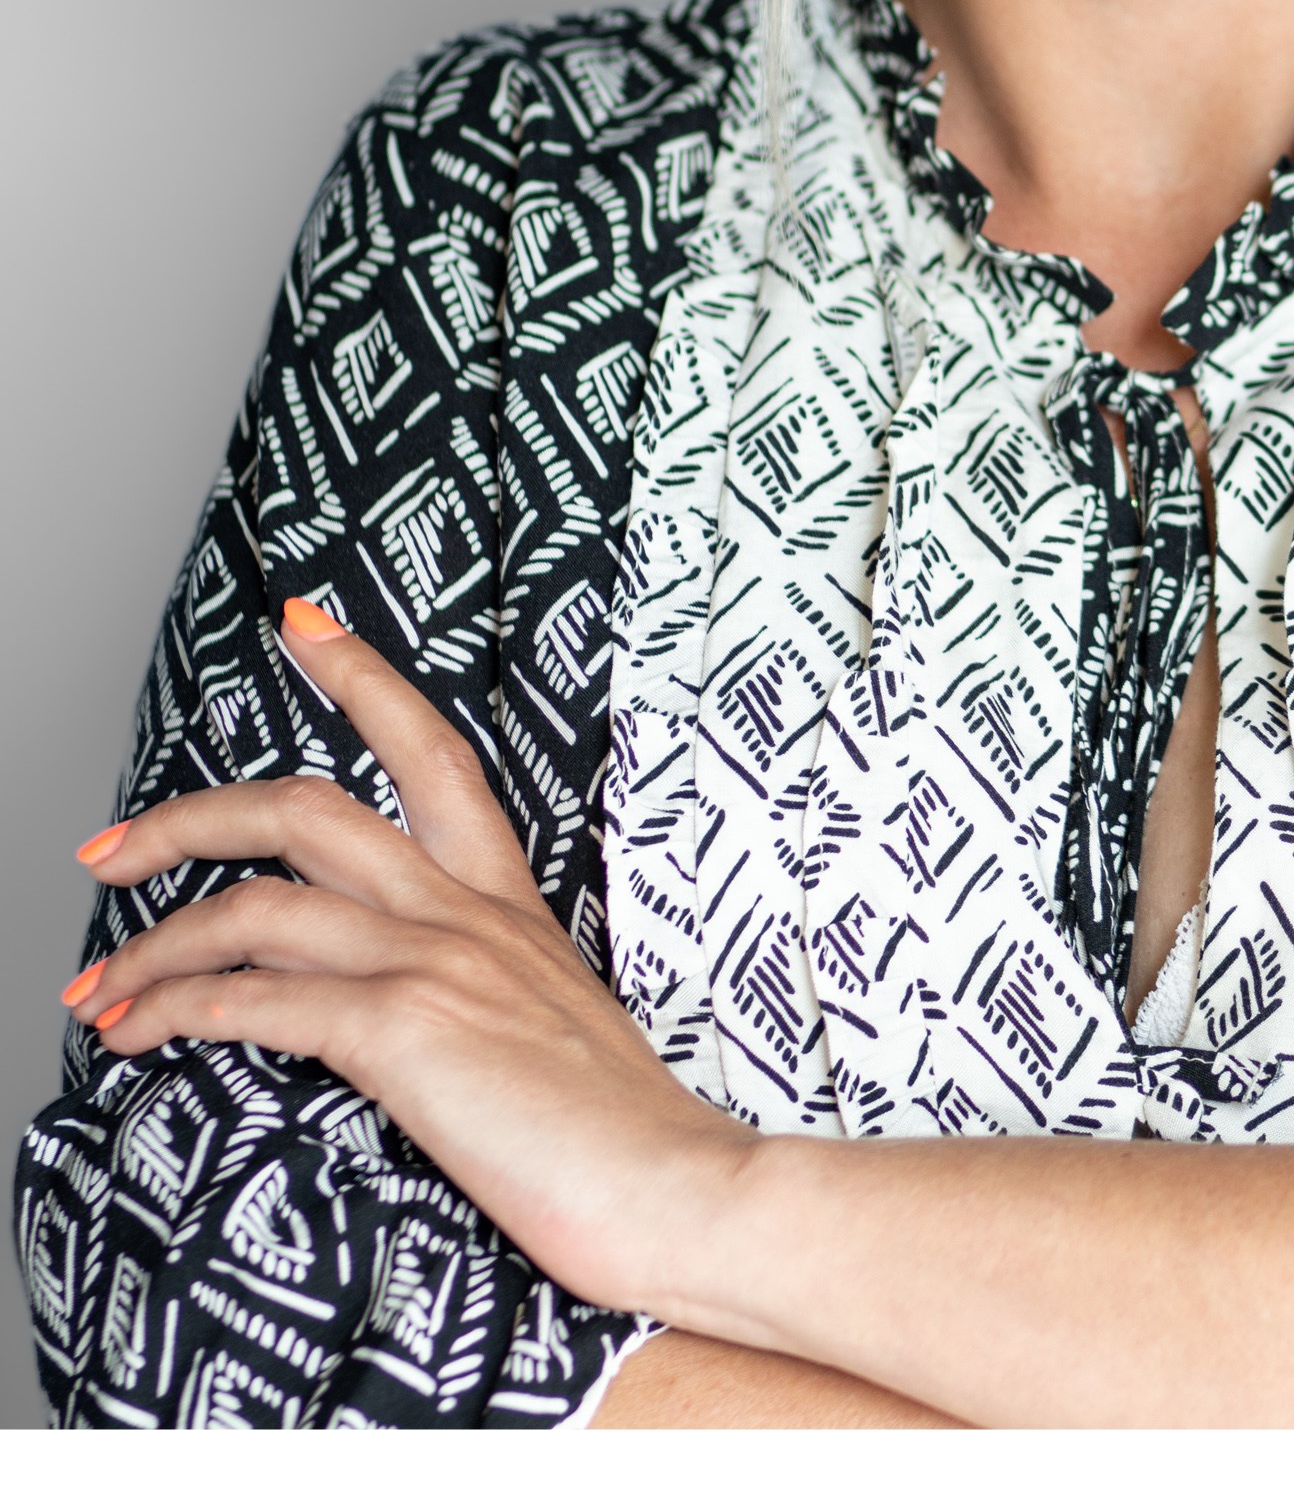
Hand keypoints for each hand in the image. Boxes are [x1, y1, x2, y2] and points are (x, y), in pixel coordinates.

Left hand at [62, 601, 751, 1315]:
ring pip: (259, 907)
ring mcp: (438, 963)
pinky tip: (141, 1034)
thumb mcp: (548, 1025)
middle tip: (110, 849)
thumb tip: (404, 1003)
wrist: (678, 1188)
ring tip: (96, 988)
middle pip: (310, 809)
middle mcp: (467, 913)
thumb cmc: (616, 1134)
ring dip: (155, 943)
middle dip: (188, 819)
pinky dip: (180, 1011)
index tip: (303, 624)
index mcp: (506, 902)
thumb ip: (482, 989)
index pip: (431, 752)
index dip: (362, 677)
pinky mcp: (407, 1032)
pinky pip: (258, 1002)